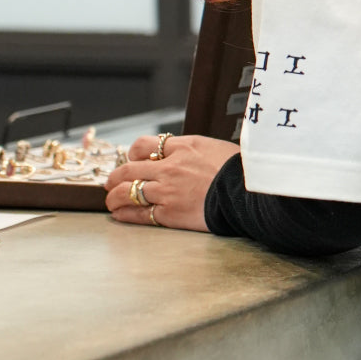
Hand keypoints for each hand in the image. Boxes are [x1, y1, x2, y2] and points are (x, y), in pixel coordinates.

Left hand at [105, 134, 240, 231]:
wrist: (249, 194)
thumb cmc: (240, 172)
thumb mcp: (216, 148)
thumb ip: (195, 151)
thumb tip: (184, 154)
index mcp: (183, 147)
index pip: (145, 145)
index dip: (134, 154)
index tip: (133, 160)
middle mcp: (170, 167)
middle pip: (129, 169)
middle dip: (116, 176)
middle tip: (111, 182)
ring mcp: (167, 191)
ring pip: (127, 191)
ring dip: (114, 196)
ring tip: (111, 201)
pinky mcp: (170, 213)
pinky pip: (138, 213)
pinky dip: (125, 214)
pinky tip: (119, 214)